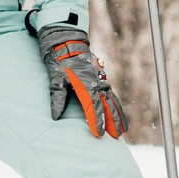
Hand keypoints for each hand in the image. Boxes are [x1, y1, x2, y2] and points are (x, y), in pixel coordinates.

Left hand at [37, 23, 129, 139]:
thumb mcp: (55, 78)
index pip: (93, 107)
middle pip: (108, 105)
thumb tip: (55, 117)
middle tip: (118, 136)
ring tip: (123, 128)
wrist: (66, 41)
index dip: (97, 121)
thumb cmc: (59, 60)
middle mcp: (96, 82)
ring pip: (112, 100)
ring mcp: (100, 79)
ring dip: (118, 114)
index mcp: (85, 83)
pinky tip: (117, 112)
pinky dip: (115, 104)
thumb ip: (57, 98)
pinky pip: (110, 94)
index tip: (99, 134)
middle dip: (113, 121)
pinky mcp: (100, 77)